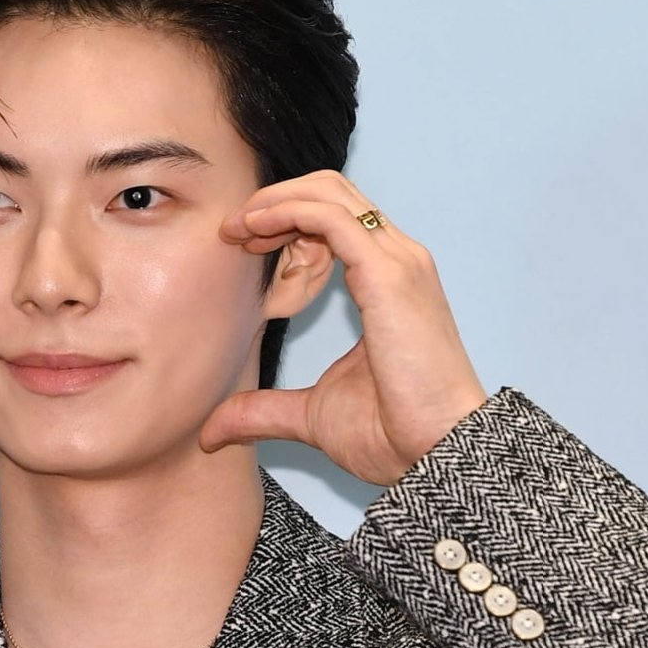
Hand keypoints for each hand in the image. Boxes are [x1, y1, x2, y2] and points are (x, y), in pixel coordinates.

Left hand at [200, 170, 488, 486]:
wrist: (436, 455)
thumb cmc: (392, 436)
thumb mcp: (310, 417)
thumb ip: (262, 411)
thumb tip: (211, 432)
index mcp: (387, 283)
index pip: (336, 221)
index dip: (285, 220)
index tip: (242, 243)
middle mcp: (398, 261)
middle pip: (333, 192)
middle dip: (276, 200)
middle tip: (232, 230)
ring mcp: (398, 263)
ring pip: (330, 194)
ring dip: (275, 201)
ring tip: (236, 226)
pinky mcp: (389, 275)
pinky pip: (330, 218)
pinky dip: (287, 212)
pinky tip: (253, 229)